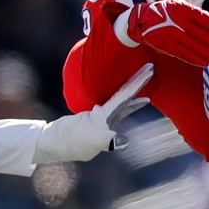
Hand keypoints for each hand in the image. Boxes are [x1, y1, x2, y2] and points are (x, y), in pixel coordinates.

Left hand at [33, 63, 153, 163]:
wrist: (58, 142)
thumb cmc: (74, 141)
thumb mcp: (93, 142)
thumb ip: (108, 141)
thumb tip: (124, 142)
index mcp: (105, 111)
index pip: (125, 93)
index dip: (137, 81)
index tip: (149, 69)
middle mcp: (107, 109)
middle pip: (126, 91)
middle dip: (138, 78)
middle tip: (150, 65)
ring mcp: (107, 114)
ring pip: (126, 97)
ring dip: (137, 88)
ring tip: (149, 78)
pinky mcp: (107, 120)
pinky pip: (125, 107)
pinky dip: (134, 102)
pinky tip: (142, 101)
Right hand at [114, 0, 208, 66]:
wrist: (142, 19)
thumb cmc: (166, 12)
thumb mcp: (180, 6)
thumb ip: (196, 15)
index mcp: (185, 9)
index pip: (207, 20)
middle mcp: (179, 21)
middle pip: (203, 36)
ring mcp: (172, 34)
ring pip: (195, 47)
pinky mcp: (165, 44)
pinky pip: (183, 54)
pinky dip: (195, 59)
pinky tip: (205, 63)